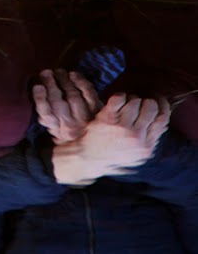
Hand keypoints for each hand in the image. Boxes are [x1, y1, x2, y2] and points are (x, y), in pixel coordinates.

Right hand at [33, 69, 100, 143]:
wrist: (95, 143)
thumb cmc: (69, 131)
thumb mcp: (55, 129)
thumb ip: (45, 116)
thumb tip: (37, 93)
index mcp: (57, 129)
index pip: (46, 114)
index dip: (41, 99)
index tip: (38, 86)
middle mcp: (70, 124)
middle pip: (58, 103)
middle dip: (51, 85)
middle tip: (45, 72)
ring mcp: (84, 117)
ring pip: (73, 96)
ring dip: (64, 81)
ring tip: (58, 72)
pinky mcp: (97, 109)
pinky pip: (89, 93)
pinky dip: (81, 82)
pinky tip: (73, 74)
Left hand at [51, 93, 170, 185]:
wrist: (90, 157)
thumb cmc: (115, 154)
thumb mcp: (138, 154)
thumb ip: (151, 139)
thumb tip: (162, 119)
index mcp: (146, 146)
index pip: (162, 118)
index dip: (161, 105)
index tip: (156, 100)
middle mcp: (136, 136)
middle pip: (150, 106)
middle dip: (145, 102)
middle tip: (138, 105)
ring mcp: (121, 127)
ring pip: (135, 100)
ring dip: (131, 99)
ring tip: (125, 105)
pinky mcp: (107, 118)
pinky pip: (119, 97)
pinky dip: (119, 96)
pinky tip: (117, 102)